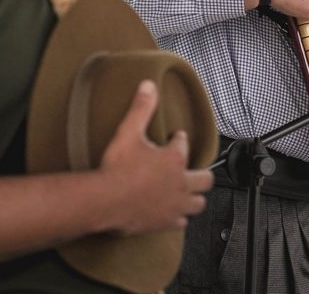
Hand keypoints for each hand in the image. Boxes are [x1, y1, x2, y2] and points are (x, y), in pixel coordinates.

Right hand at [98, 80, 212, 235]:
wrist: (104, 200)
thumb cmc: (116, 169)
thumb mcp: (128, 132)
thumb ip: (141, 108)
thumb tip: (148, 85)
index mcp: (174, 159)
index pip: (184, 145)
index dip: (180, 140)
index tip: (175, 139)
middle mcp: (180, 182)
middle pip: (205, 179)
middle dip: (202, 173)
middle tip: (194, 169)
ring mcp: (175, 205)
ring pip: (198, 203)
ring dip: (196, 196)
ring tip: (190, 192)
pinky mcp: (165, 222)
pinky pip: (181, 222)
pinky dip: (179, 217)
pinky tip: (174, 214)